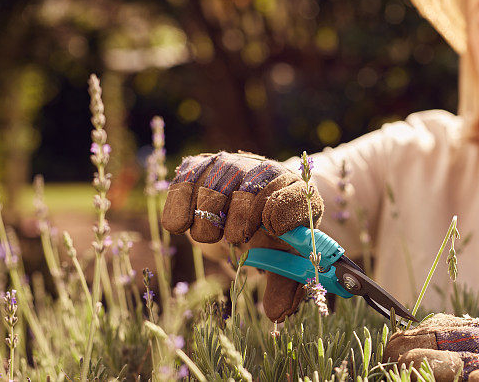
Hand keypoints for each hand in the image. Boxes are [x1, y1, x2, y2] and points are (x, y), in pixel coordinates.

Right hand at [161, 151, 323, 321]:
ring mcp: (230, 164)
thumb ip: (284, 284)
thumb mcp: (283, 258)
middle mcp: (264, 170)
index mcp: (297, 192)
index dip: (284, 211)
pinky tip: (191, 222)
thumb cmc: (270, 235)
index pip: (295, 195)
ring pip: (211, 193)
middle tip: (237, 237)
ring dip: (209, 225)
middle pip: (248, 193)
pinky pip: (180, 190)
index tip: (273, 229)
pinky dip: (181, 215)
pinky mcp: (198, 166)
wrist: (245, 209)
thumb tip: (276, 314)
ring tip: (217, 233)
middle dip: (239, 226)